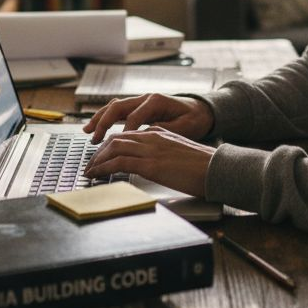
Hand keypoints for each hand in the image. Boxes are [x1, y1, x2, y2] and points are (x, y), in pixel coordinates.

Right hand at [82, 93, 213, 142]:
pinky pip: (118, 111)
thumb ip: (164, 131)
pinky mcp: (139, 107)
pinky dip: (106, 118)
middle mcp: (146, 98)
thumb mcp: (184, 128)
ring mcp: (141, 101)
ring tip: (87, 131)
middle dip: (103, 123)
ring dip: (100, 118)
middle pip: (118, 107)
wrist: (202, 111)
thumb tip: (145, 137)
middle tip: (94, 139)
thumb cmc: (195, 119)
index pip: (134, 117)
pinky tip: (97, 128)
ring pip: (114, 107)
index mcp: (156, 101)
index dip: (124, 132)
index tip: (117, 148)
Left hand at [83, 127, 214, 197]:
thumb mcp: (180, 153)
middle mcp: (152, 137)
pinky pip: (119, 162)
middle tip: (90, 163)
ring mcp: (151, 149)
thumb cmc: (204, 165)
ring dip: (97, 159)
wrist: (217, 168)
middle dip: (100, 151)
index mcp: (160, 133)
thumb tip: (153, 162)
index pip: (128, 135)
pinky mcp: (150, 164)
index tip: (102, 155)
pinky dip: (103, 167)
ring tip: (90, 170)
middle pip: (117, 138)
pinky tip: (97, 174)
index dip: (111, 145)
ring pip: (114, 148)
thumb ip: (164, 152)